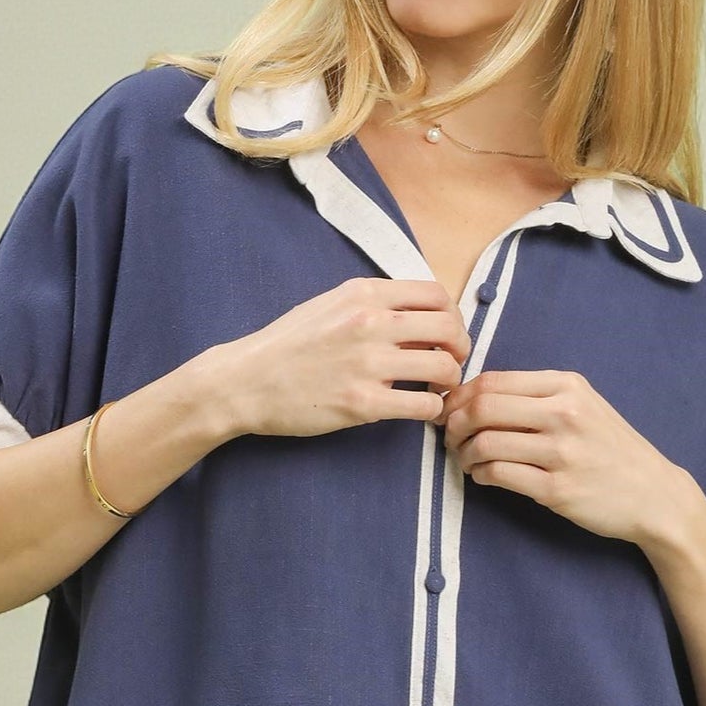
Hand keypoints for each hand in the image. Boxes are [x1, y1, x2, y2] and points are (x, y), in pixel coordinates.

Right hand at [227, 277, 471, 438]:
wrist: (245, 382)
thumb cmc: (286, 345)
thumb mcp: (329, 305)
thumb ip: (371, 304)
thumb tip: (415, 314)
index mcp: (364, 294)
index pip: (436, 294)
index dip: (452, 316)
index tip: (446, 333)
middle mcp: (371, 323)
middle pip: (449, 328)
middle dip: (460, 348)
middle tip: (451, 362)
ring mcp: (368, 364)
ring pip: (444, 368)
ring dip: (449, 381)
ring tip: (436, 389)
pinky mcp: (364, 404)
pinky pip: (423, 405)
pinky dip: (432, 409)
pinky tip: (422, 410)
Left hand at [439, 368, 693, 547]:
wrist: (654, 494)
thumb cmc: (612, 450)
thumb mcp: (584, 406)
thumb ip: (538, 396)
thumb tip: (474, 397)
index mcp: (566, 386)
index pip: (492, 381)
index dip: (460, 396)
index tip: (451, 411)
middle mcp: (564, 413)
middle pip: (482, 408)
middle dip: (454, 424)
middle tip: (451, 437)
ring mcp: (560, 452)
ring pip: (485, 442)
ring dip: (463, 453)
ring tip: (466, 460)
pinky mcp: (556, 489)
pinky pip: (498, 474)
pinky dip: (480, 474)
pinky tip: (483, 476)